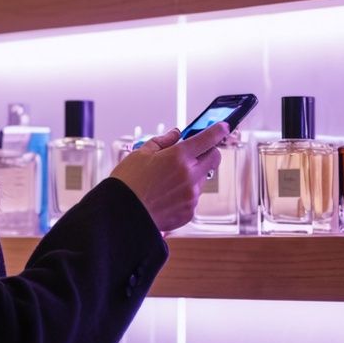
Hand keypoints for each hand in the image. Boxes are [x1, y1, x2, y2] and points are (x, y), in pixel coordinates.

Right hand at [109, 122, 229, 232]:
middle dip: (209, 152)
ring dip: (193, 175)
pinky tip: (166, 196)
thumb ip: (162, 141)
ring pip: (203, 179)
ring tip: (168, 181)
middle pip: (214, 158)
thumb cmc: (127, 183)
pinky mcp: (189, 212)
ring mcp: (191, 195)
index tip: (223, 127)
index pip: (208, 138)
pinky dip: (185, 194)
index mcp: (178, 156)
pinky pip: (194, 198)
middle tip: (195, 153)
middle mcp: (189, 175)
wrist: (121, 215)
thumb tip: (175, 134)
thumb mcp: (141, 153)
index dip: (218, 130)